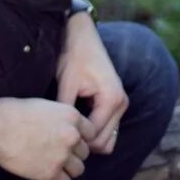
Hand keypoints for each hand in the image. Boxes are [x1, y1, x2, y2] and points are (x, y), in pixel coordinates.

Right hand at [0, 97, 95, 179]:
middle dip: (71, 154)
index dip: (78, 137)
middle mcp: (71, 135)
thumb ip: (56, 118)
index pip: (90, 132)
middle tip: (54, 155)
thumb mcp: (40, 106)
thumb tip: (58, 128)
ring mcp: (62, 155)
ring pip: (78, 170)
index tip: (67, 141)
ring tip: (49, 167)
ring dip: (65, 170)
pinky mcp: (50, 172)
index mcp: (70, 115)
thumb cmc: (9, 112)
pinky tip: (43, 177)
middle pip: (84, 152)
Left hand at [56, 13, 128, 154]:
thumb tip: (58, 133)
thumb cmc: (73, 56)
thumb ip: (65, 110)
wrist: (82, 36)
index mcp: (111, 100)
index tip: (57, 135)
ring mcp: (121, 105)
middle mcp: (121, 104)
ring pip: (108, 139)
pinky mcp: (115, 104)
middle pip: (104, 143)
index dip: (76, 139)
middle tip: (61, 135)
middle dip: (84, 143)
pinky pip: (107, 129)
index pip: (95, 136)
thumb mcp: (66, 83)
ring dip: (89, 139)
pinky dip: (94, 132)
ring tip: (68, 130)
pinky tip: (75, 124)